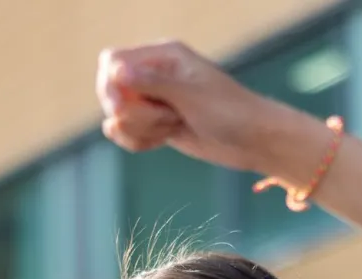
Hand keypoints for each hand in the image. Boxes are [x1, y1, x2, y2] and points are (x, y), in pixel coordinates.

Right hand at [95, 41, 327, 178]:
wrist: (253, 141)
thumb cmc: (229, 112)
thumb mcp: (189, 96)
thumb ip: (151, 83)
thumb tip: (114, 70)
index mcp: (164, 55)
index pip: (112, 61)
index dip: (109, 86)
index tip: (123, 108)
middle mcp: (155, 74)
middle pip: (111, 91)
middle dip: (131, 113)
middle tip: (164, 120)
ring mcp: (154, 99)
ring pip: (119, 116)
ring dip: (140, 129)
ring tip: (172, 127)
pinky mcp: (156, 123)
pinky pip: (128, 133)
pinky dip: (139, 141)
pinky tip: (162, 141)